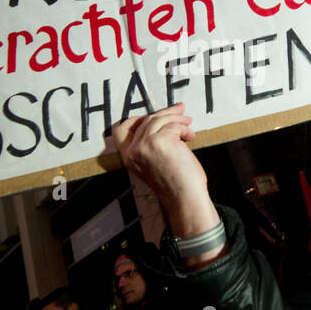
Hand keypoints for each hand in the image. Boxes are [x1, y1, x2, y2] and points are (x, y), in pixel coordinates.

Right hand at [111, 103, 219, 239]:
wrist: (185, 198)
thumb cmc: (176, 184)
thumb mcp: (154, 162)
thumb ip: (152, 144)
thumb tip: (165, 118)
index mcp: (128, 158)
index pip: (121, 130)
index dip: (137, 119)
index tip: (155, 115)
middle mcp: (132, 151)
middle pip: (146, 120)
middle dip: (166, 114)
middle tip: (181, 111)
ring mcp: (144, 145)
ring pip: (159, 120)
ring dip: (177, 119)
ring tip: (188, 126)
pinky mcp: (158, 142)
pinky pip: (173, 125)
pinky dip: (184, 128)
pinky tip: (190, 137)